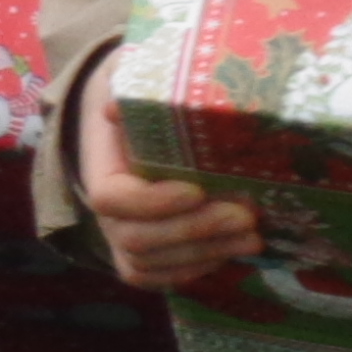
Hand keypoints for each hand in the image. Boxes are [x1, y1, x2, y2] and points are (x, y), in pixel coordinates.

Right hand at [78, 80, 258, 294]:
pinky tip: (232, 250)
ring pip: (149, 263)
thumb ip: (130, 83)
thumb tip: (115, 108)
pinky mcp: (147, 252)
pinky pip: (160, 278)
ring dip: (204, 252)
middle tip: (244, 215)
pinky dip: (196, 269)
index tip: (196, 188)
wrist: (134, 115)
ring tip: (252, 235)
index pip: (110, 198)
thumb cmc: (142, 92)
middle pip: (134, 239)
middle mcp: (105, 210)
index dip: (152, 202)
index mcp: (99, 165)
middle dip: (192, 231)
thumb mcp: (132, 73)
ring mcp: (122, 235)